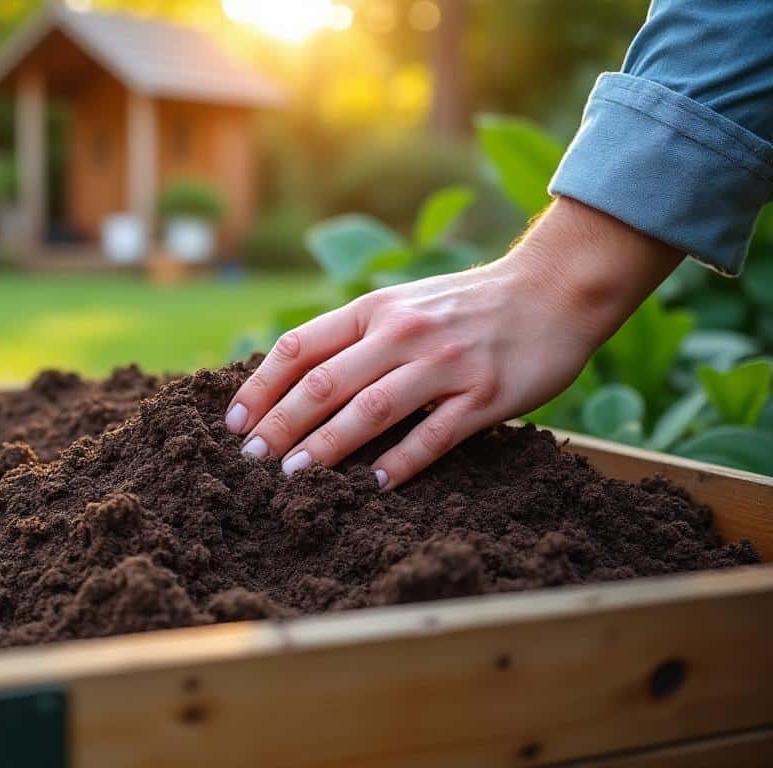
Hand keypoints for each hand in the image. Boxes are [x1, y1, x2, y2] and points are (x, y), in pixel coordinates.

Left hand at [225, 197, 683, 488]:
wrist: (554, 288)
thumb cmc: (466, 306)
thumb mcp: (402, 304)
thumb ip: (355, 337)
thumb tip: (293, 382)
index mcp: (374, 309)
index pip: (300, 346)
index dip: (260, 387)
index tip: (234, 424)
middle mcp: (403, 332)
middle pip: (324, 383)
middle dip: (280, 425)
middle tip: (251, 461)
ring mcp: (444, 363)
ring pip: (369, 410)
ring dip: (326, 447)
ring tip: (293, 476)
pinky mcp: (486, 394)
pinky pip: (433, 435)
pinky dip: (400, 463)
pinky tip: (373, 486)